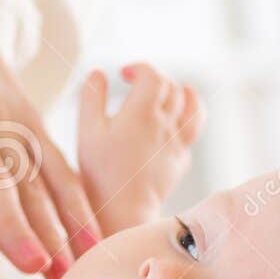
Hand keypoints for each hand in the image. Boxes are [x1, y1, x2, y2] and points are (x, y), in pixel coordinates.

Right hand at [77, 63, 202, 234]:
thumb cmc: (99, 172)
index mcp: (142, 112)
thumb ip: (91, 98)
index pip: (152, 75)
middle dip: (154, 80)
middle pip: (171, 87)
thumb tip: (99, 73)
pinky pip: (190, 133)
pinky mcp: (179, 161)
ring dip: (182, 95)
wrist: (122, 210)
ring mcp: (176, 143)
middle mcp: (165, 124)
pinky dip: (182, 122)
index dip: (138, 68)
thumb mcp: (87, 131)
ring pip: (192, 107)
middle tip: (136, 87)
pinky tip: (168, 128)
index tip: (123, 74)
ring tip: (169, 96)